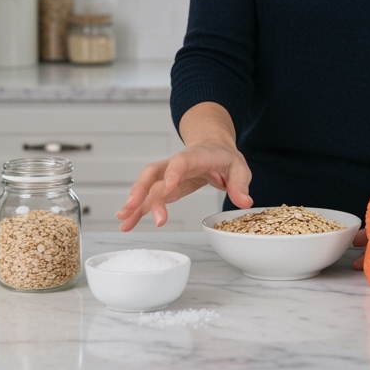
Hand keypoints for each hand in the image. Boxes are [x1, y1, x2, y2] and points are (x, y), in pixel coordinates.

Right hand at [115, 141, 252, 231]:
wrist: (213, 147)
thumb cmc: (225, 159)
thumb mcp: (239, 168)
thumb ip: (240, 184)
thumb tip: (245, 202)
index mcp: (196, 157)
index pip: (181, 162)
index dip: (173, 173)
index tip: (167, 188)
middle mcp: (176, 164)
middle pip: (154, 172)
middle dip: (142, 188)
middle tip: (134, 207)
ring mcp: (167, 175)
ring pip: (146, 185)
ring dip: (134, 202)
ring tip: (124, 220)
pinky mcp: (164, 187)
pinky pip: (148, 196)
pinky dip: (137, 209)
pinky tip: (127, 222)